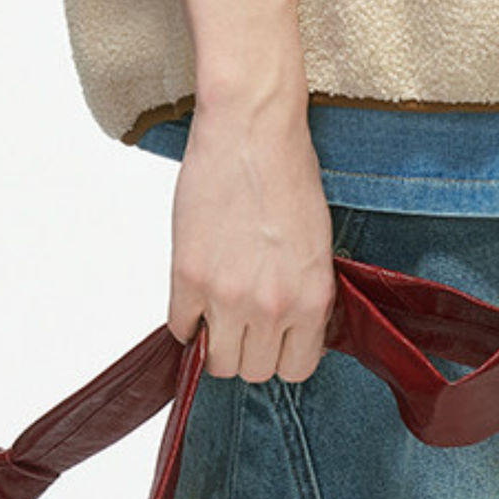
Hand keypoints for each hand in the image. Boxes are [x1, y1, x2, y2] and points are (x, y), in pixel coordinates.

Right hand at [168, 88, 335, 381]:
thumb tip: (288, 326)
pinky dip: (186, 318)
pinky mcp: (188, 277)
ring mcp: (227, 295)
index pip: (297, 369)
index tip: (275, 335)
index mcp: (312, 297)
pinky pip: (180, 329)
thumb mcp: (317, 241)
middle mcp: (272, 306)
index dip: (283, 352)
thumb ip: (304, 291)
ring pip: (216, 361)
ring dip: (216, 340)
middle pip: (252, 371)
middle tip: (244, 317)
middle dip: (248, 348)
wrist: (252, 128)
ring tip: (218, 307)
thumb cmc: (289, 170)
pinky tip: (196, 293)